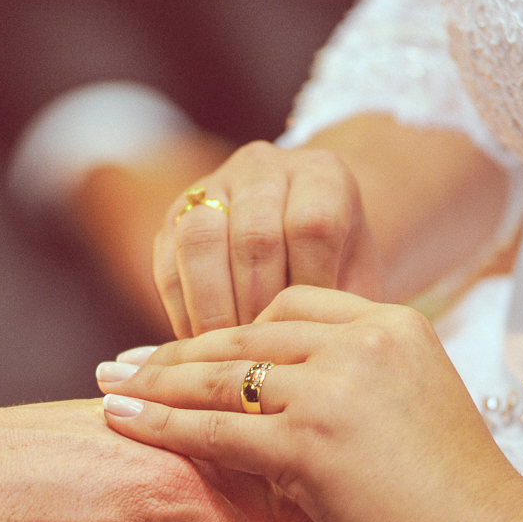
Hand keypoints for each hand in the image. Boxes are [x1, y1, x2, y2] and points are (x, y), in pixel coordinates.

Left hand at [98, 287, 522, 521]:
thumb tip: (269, 415)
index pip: (289, 307)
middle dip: (175, 350)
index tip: (186, 346)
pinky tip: (124, 425)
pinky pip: (216, 429)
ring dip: (157, 383)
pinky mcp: (314, 439)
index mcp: (394, 324)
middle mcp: (364, 339)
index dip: (228, 328)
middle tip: (122, 363)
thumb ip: (345, 401)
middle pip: (245, 334)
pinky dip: (163, 427)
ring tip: (110, 389)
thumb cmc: (457, 503)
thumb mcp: (408, 419)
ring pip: (222, 375)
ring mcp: (338, 384)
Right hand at [155, 141, 381, 338]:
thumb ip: (340, 306)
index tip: (307, 331)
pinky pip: (166, 263)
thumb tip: (314, 353)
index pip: (311, 226)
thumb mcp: (356, 278)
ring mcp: (213, 186)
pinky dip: (180, 310)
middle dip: (256, 305)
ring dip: (211, 307)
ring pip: (200, 240)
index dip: (306, 286)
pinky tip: (200, 343)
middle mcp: (264, 168)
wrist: (305, 235)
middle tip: (261, 353)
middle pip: (254, 235)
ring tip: (226, 351)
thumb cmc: (337, 267)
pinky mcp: (174, 216)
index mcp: (321, 175)